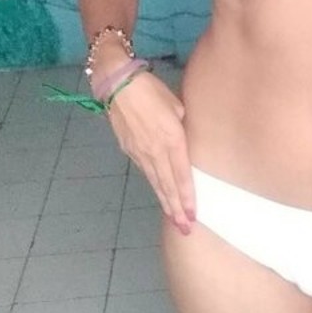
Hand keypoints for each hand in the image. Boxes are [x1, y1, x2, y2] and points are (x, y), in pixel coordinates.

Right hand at [106, 71, 195, 232]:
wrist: (117, 84)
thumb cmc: (151, 90)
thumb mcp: (176, 106)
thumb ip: (182, 127)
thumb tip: (184, 141)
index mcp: (172, 139)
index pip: (182, 175)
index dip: (188, 197)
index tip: (194, 214)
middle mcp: (156, 151)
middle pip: (168, 185)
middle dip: (177, 209)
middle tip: (185, 228)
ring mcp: (140, 152)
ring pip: (156, 182)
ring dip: (166, 202)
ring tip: (174, 219)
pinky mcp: (129, 150)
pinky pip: (146, 172)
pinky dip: (155, 186)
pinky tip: (160, 194)